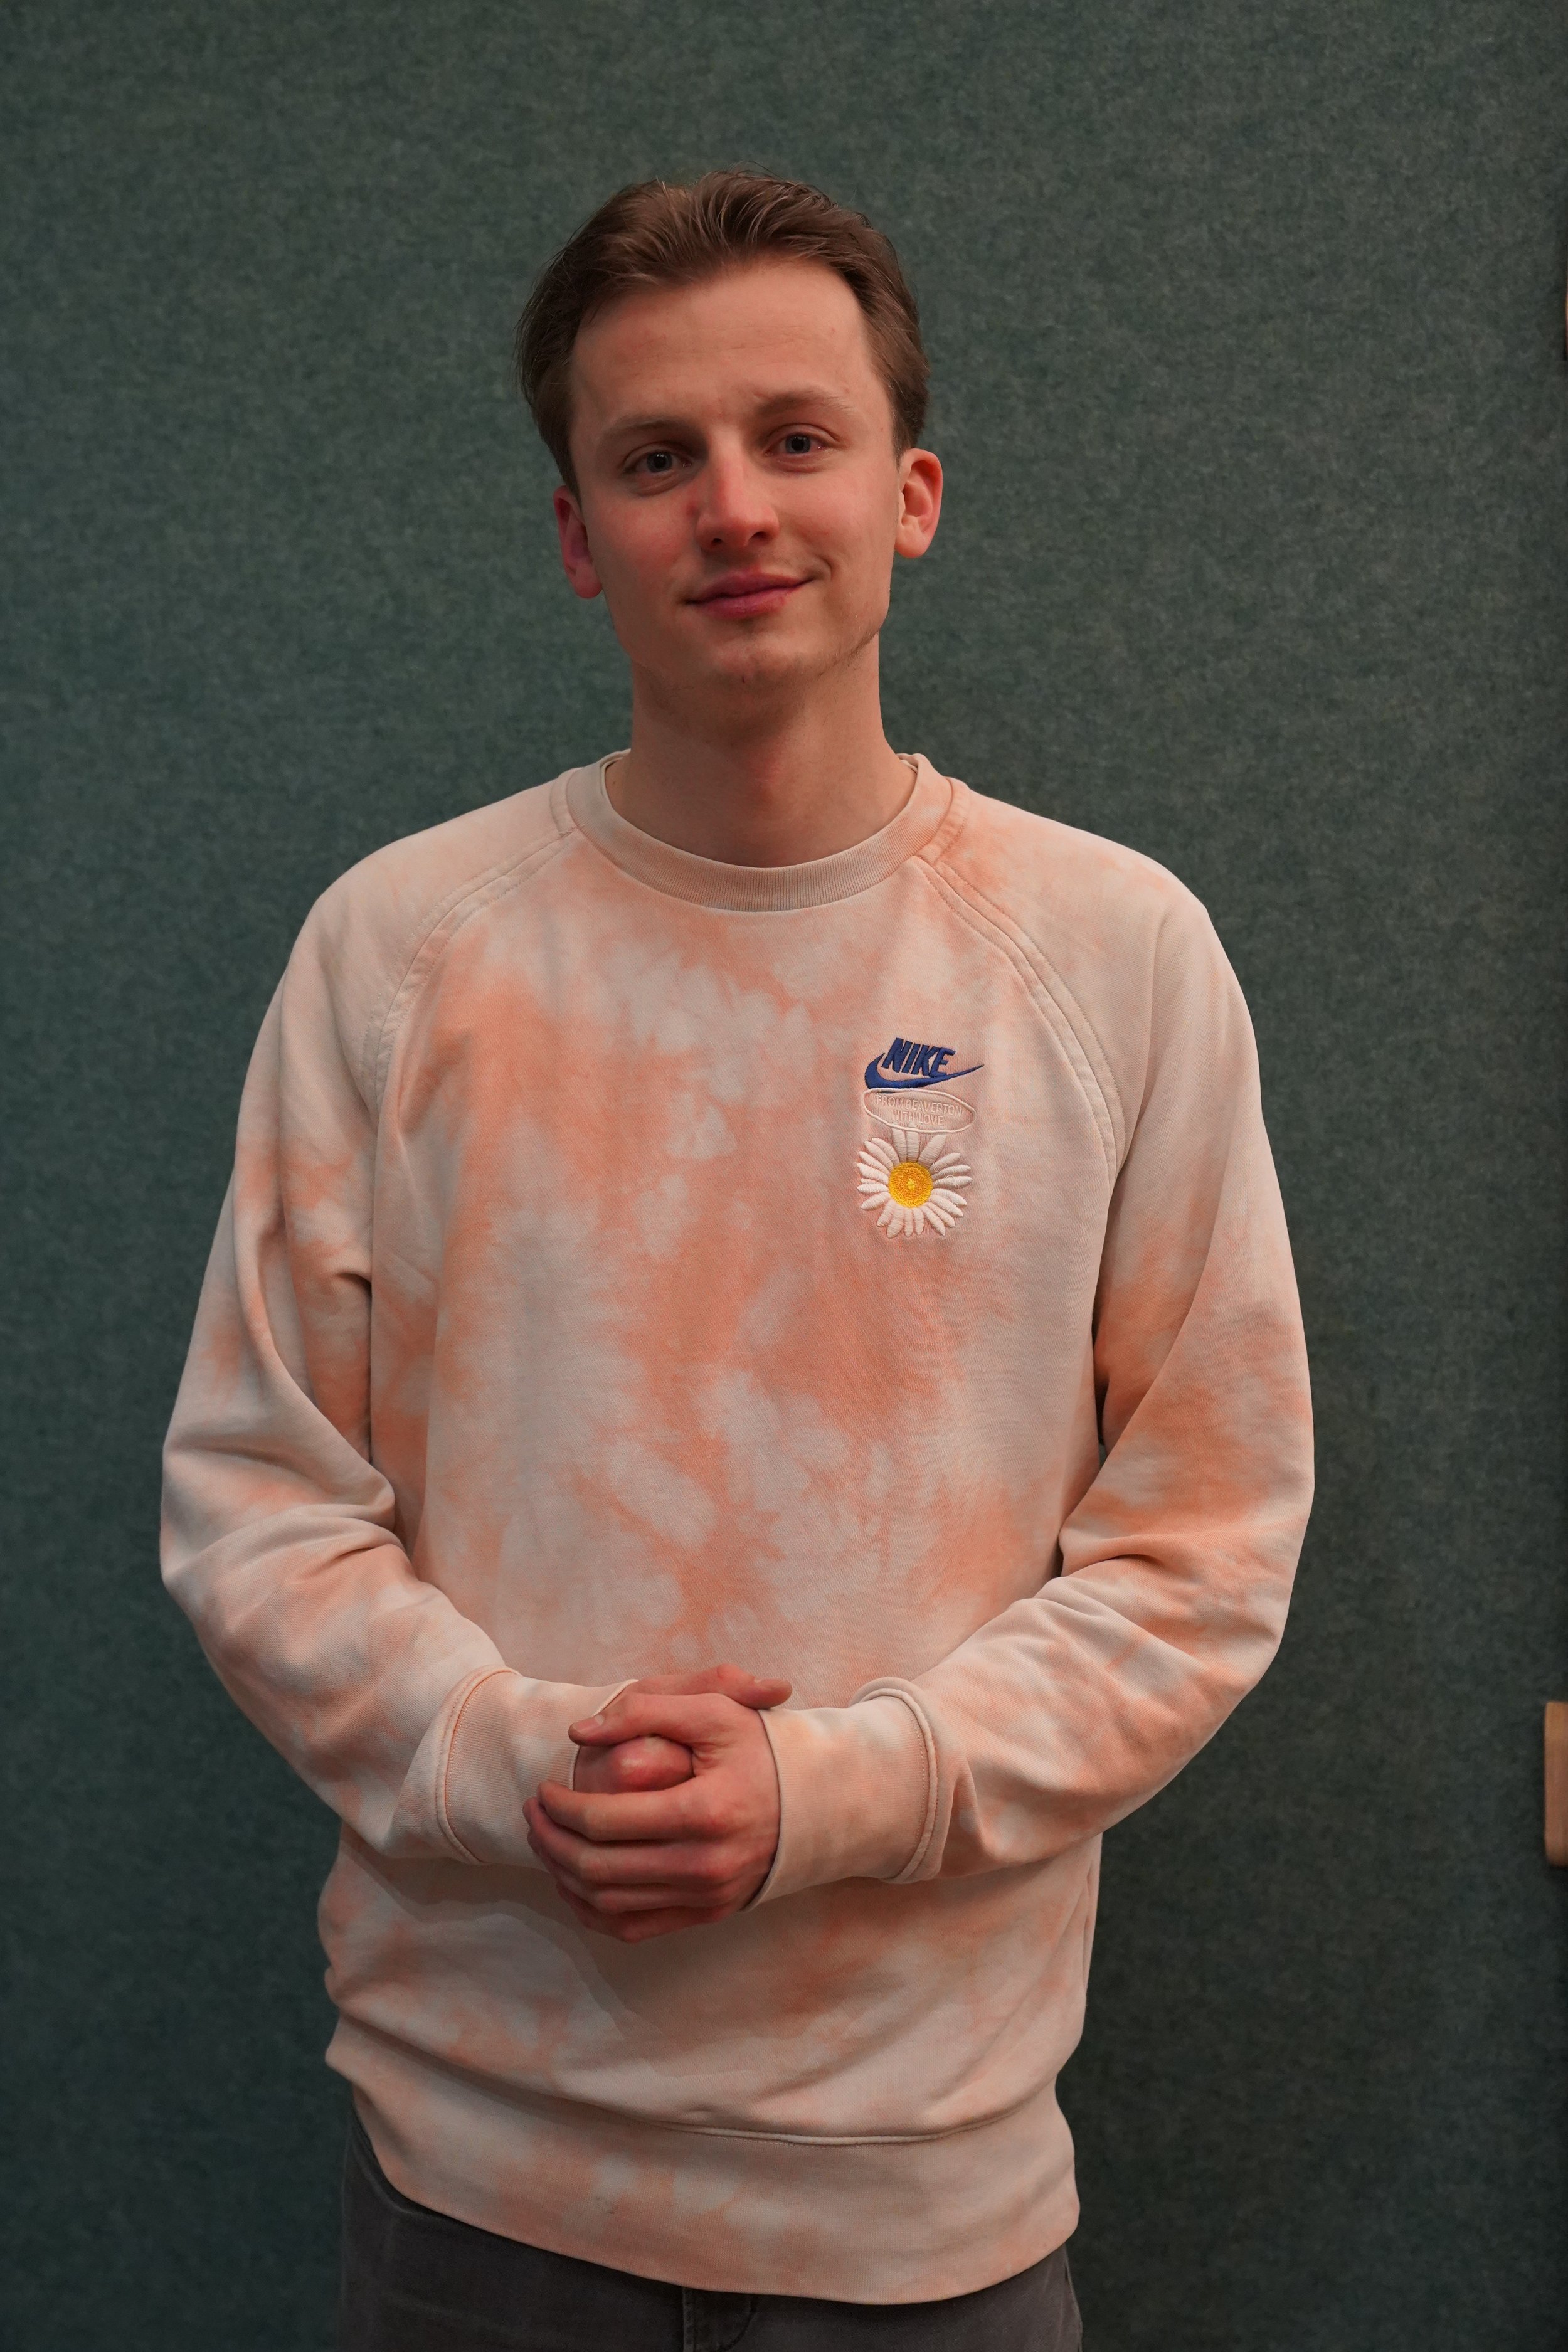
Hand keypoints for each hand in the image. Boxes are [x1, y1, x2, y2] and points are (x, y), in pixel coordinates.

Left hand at [525, 1664, 790, 1942]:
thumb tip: (578, 1732)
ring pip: (608, 1903)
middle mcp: (705, 1864)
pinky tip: (573, 1879)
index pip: (605, 1820)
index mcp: (704, 1812)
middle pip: (598, 1868)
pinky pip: (632, 1927)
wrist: (819, 1802)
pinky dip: (592, 1909)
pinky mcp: (707, 1914)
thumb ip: (644, 1709)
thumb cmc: (761, 1748)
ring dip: (563, 1874)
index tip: (542, 1788)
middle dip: (551, 1841)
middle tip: (533, 1814)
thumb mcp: (714, 1711)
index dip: (560, 1806)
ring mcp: (706, 1896)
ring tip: (545, 1840)